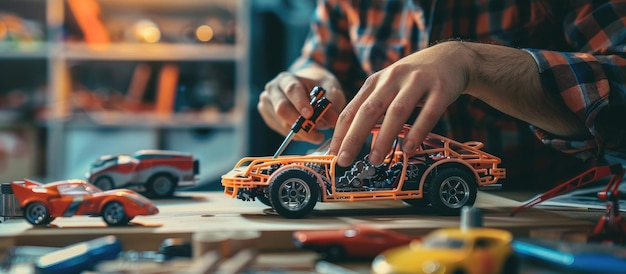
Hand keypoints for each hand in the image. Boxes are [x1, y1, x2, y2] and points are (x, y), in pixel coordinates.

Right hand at [258, 71, 345, 143]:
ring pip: (283, 124)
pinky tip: (307, 132)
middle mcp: (272, 90)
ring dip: (303, 133)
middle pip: (282, 109)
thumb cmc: (319, 88)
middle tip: (319, 134)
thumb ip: (332, 105)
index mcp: (286, 79)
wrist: (307, 90)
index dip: (300, 103)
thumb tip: (332, 121)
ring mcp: (267, 105)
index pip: (292, 90)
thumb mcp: (331, 91)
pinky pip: (282, 131)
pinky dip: (297, 136)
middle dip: (301, 124)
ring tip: (318, 134)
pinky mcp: (269, 118)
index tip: (310, 115)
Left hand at [329, 42, 472, 165]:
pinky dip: (417, 132)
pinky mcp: (440, 89)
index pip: (351, 109)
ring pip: (396, 111)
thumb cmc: (413, 78)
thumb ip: (372, 107)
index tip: (332, 154)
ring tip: (375, 159)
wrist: (451, 57)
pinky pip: (428, 113)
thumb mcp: (387, 85)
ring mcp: (417, 82)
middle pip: (369, 110)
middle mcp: (393, 79)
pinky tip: (408, 148)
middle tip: (344, 159)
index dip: (340, 133)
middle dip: (354, 137)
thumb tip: (351, 139)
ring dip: (383, 137)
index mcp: (375, 81)